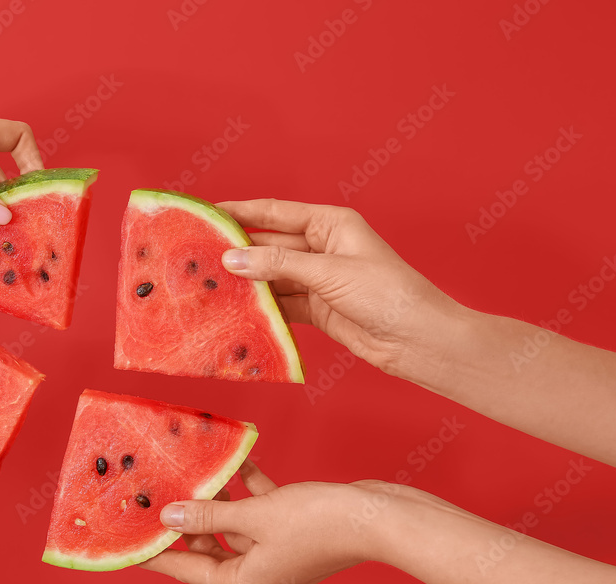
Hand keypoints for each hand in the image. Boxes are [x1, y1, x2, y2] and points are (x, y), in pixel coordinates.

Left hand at [140, 460, 369, 583]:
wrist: (379, 518)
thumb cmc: (320, 523)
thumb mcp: (255, 516)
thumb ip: (210, 514)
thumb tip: (170, 516)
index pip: (187, 569)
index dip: (155, 554)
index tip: (128, 543)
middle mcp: (259, 576)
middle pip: (209, 547)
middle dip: (188, 517)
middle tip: (160, 490)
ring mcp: (278, 556)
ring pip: (235, 527)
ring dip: (218, 499)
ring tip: (195, 471)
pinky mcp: (293, 535)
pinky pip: (260, 513)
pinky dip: (249, 490)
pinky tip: (236, 461)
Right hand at [218, 200, 466, 384]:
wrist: (417, 339)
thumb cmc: (385, 293)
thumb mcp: (328, 272)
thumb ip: (278, 266)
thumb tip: (232, 258)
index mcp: (330, 223)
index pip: (275, 213)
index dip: (241, 212)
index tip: (208, 212)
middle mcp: (322, 247)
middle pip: (270, 245)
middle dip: (238, 251)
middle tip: (198, 256)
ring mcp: (319, 279)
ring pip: (272, 276)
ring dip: (246, 282)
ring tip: (209, 284)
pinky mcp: (318, 308)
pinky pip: (281, 303)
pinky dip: (261, 306)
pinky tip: (236, 309)